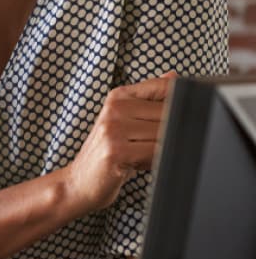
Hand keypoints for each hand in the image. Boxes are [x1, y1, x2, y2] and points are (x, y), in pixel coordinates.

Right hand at [61, 73, 175, 216]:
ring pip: (164, 134)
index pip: (164, 88)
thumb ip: (149, 99)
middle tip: (151, 145)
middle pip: (169, 113)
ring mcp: (113, 129)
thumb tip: (174, 77)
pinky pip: (156, 152)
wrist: (79, 182)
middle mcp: (115, 109)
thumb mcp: (124, 121)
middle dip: (171, 132)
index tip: (173, 121)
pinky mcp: (116, 151)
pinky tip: (140, 164)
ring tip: (143, 156)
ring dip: (163, 149)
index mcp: (118, 97)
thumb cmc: (106, 153)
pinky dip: (156, 161)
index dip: (179, 104)